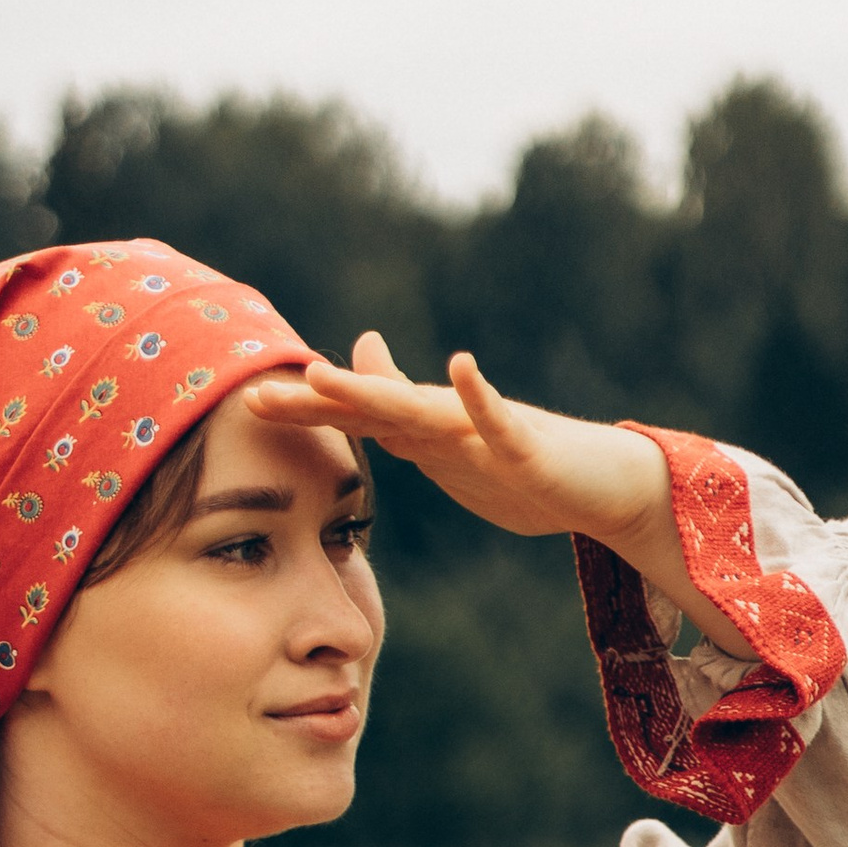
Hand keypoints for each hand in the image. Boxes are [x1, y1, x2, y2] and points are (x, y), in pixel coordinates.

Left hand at [251, 336, 745, 652]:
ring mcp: (485, 431)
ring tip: (329, 375)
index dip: (306, 408)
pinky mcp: (527, 447)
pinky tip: (462, 366)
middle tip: (259, 392)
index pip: (356, 416)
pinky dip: (481, 396)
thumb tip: (359, 362)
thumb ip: (403, 415)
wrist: (599, 483)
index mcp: (425, 432)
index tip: (248, 399)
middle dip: (317, 401)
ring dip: (375, 392)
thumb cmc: (523, 465)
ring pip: (421, 410)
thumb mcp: (450, 447)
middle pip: (373, 407)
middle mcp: (447, 421)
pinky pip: (500, 421)